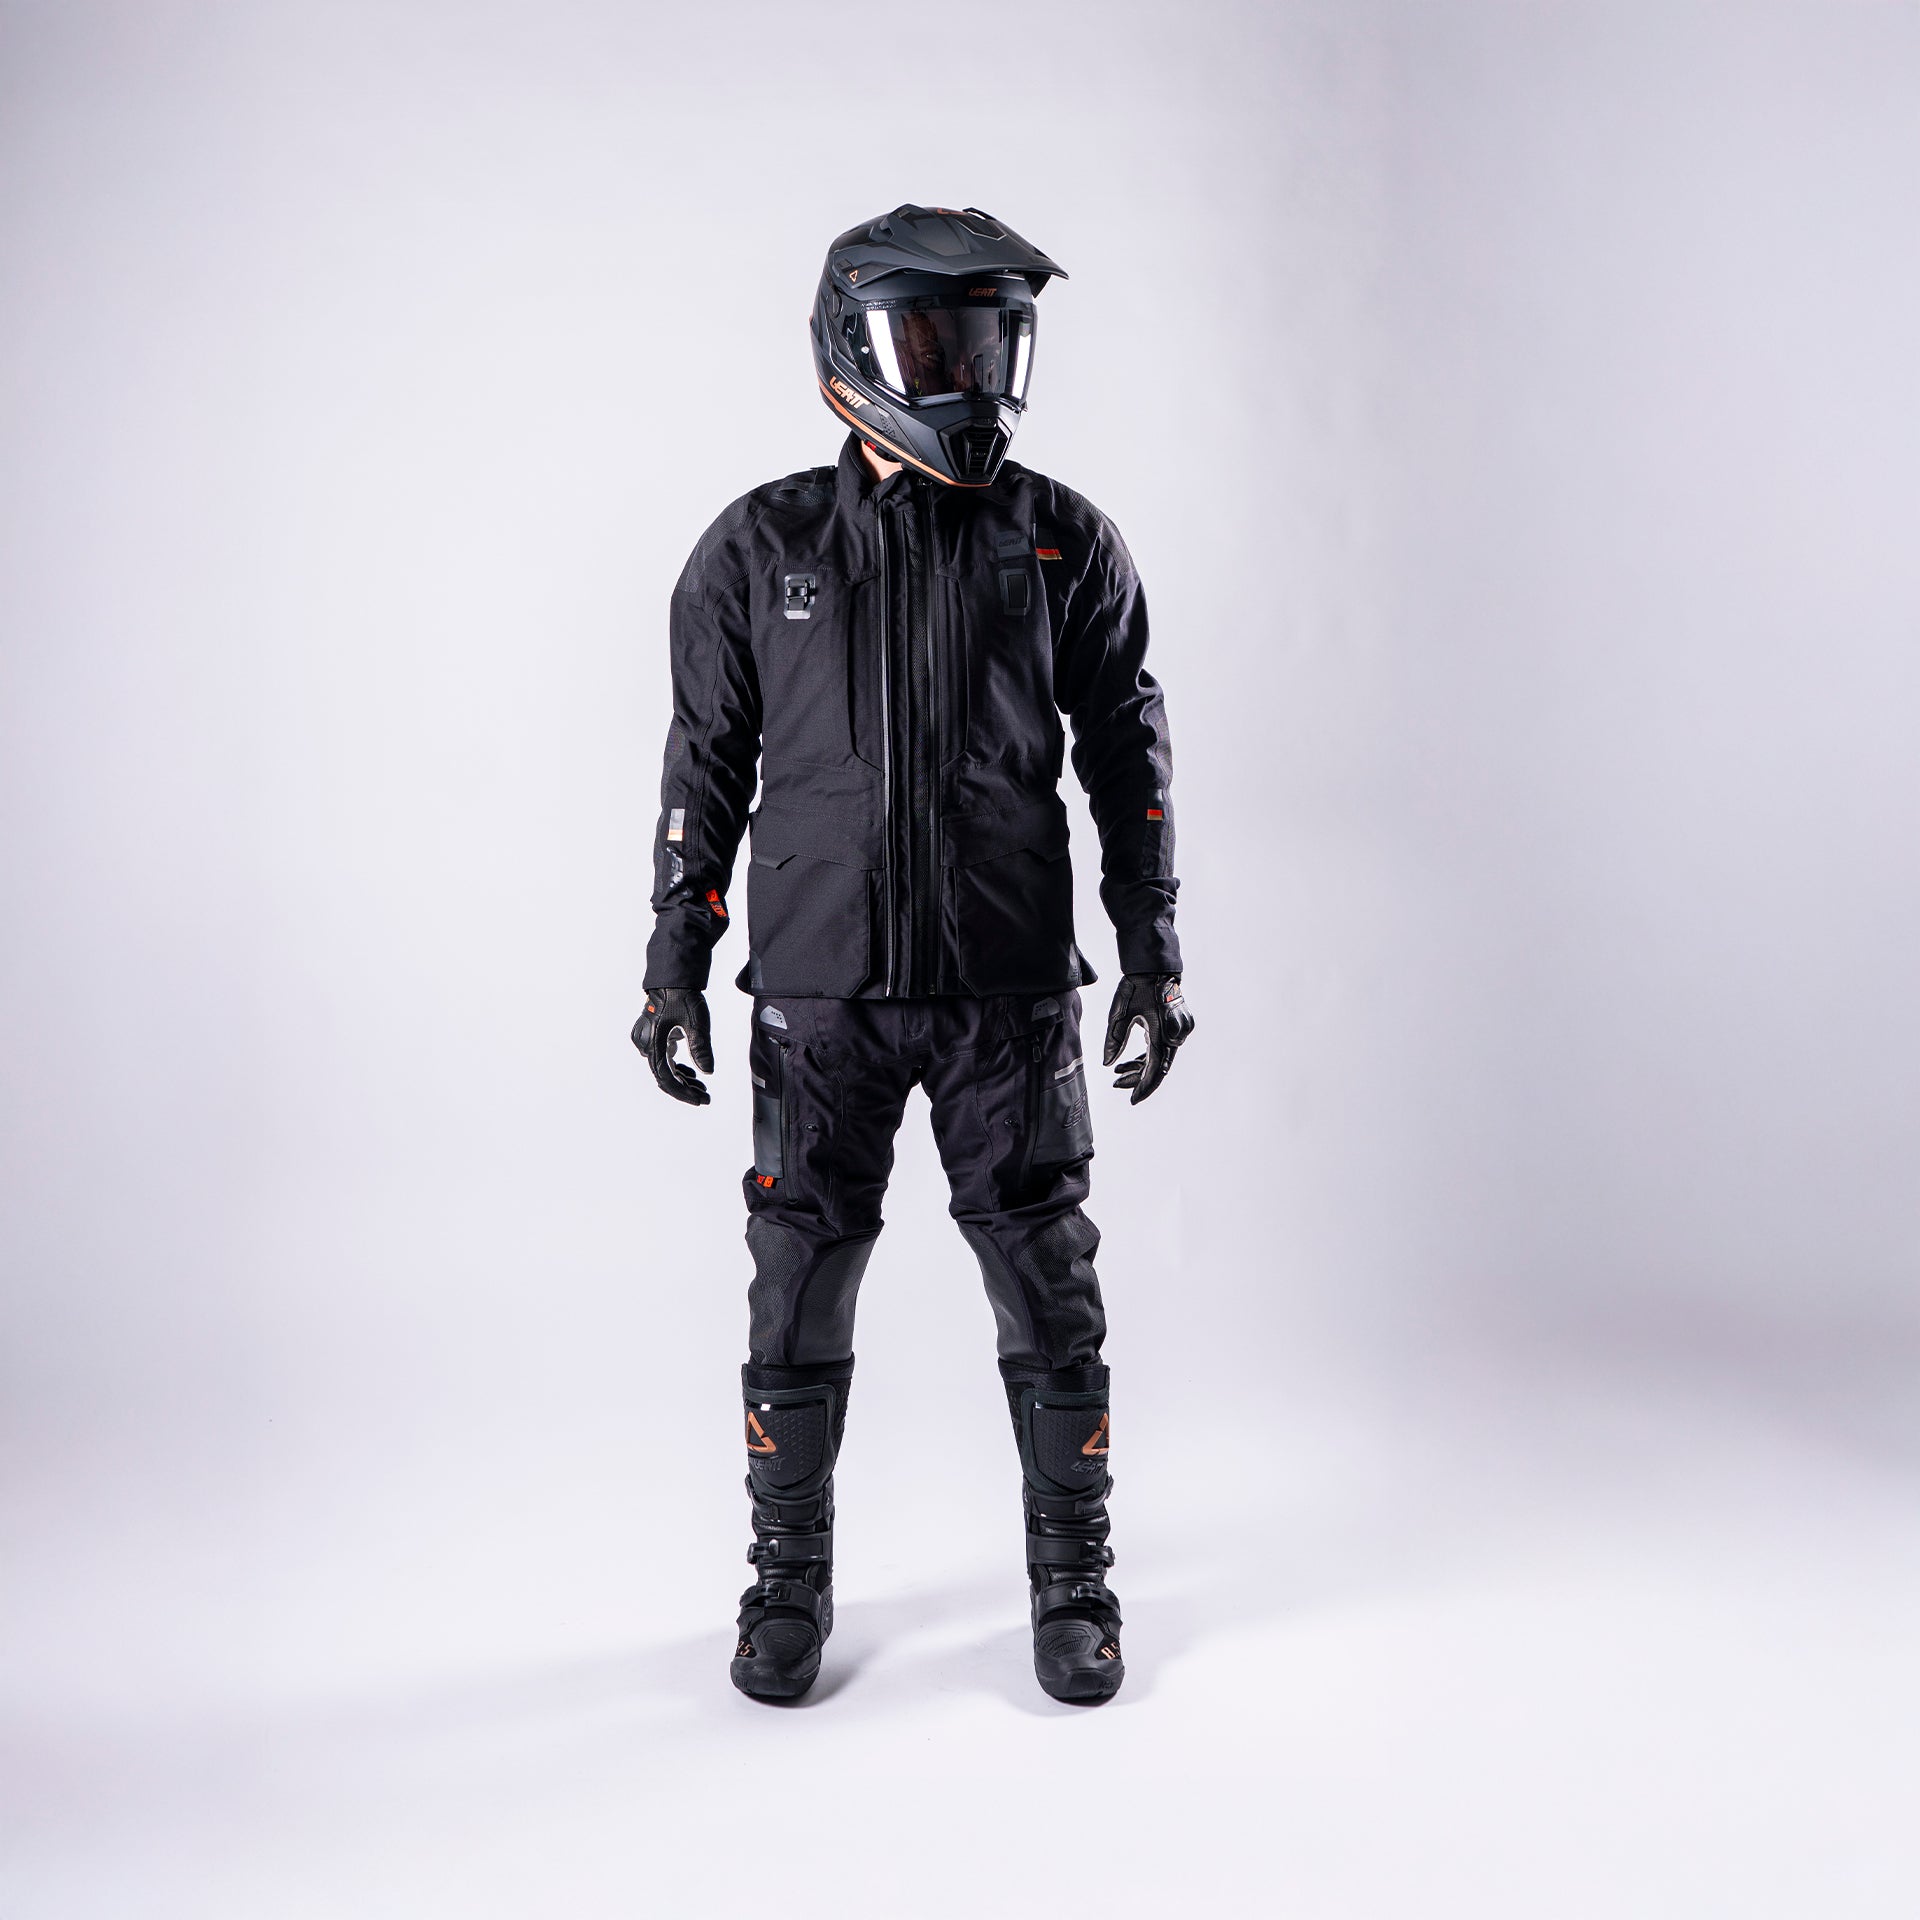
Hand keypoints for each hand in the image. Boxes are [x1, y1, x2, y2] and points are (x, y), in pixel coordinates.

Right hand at [631, 988, 713, 1105]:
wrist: (672, 978)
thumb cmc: (682, 996)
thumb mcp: (696, 1023)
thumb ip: (701, 1048)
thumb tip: (707, 1072)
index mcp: (654, 1043)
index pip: (666, 1079)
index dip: (682, 1092)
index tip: (699, 1100)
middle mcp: (646, 1044)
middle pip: (664, 1076)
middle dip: (685, 1088)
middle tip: (704, 1096)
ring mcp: (647, 1040)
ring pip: (663, 1068)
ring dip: (681, 1079)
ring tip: (701, 1086)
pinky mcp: (653, 1036)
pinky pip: (662, 1058)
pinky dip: (676, 1067)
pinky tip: (690, 1073)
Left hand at [1102, 973, 1194, 1105]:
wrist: (1154, 968)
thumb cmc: (1136, 988)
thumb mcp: (1119, 1014)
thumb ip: (1114, 1041)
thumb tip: (1108, 1065)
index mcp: (1160, 1034)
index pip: (1154, 1070)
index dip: (1143, 1087)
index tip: (1132, 1100)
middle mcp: (1172, 1036)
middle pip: (1156, 1067)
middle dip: (1137, 1078)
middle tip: (1116, 1084)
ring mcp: (1176, 1032)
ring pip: (1159, 1058)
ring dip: (1140, 1067)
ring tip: (1119, 1074)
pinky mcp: (1174, 1028)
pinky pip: (1161, 1048)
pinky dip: (1146, 1056)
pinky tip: (1129, 1063)